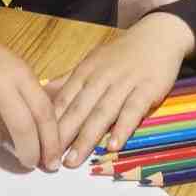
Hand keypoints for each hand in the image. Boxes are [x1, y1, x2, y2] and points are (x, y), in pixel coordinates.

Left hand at [45, 12, 195, 170]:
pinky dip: (123, 128)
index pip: (62, 100)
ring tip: (74, 159)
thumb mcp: (92, 62)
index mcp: (85, 72)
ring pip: (102, 112)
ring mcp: (125, 83)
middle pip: (78, 109)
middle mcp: (101, 78)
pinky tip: (113, 145)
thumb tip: (41, 94)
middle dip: (62, 135)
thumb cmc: (122, 53)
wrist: (158, 35)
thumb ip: (69, 81)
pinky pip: (133, 110)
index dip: (48, 123)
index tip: (36, 143)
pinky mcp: (147, 88)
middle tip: (49, 160)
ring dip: (87, 138)